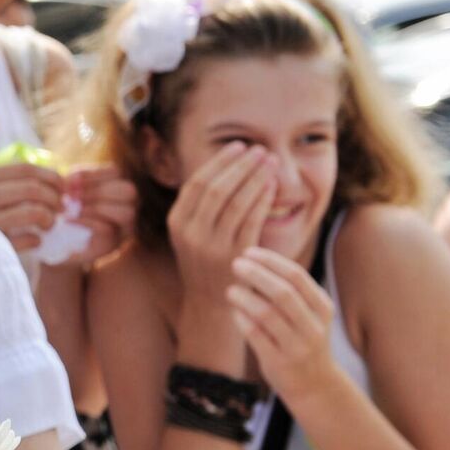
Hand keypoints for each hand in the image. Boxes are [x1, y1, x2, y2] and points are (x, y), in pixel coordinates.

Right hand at [0, 163, 64, 252]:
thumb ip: (10, 182)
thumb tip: (57, 179)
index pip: (25, 169)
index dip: (52, 177)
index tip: (62, 188)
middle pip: (32, 188)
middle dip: (55, 199)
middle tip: (60, 209)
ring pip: (33, 211)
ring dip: (49, 218)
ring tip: (48, 225)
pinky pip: (29, 239)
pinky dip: (37, 240)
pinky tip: (34, 241)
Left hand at [57, 166, 138, 265]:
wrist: (60, 245)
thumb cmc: (67, 213)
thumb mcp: (70, 194)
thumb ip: (74, 184)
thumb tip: (71, 179)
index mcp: (118, 188)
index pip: (117, 172)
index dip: (94, 172)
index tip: (71, 178)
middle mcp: (129, 206)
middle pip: (129, 191)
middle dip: (98, 191)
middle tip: (73, 196)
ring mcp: (124, 227)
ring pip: (126, 212)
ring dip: (96, 207)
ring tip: (73, 208)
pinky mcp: (113, 243)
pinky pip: (107, 229)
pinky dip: (86, 222)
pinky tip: (69, 220)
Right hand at [167, 143, 276, 304]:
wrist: (210, 303)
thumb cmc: (206, 261)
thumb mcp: (191, 233)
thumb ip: (201, 205)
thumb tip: (224, 165)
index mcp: (177, 222)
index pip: (197, 182)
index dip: (219, 161)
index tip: (239, 146)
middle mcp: (190, 233)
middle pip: (217, 189)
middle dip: (241, 165)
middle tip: (260, 150)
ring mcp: (212, 246)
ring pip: (236, 202)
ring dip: (256, 178)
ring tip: (270, 162)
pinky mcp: (235, 256)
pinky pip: (251, 220)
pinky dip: (263, 199)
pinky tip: (273, 187)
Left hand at [230, 247, 340, 401]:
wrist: (315, 384)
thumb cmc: (303, 339)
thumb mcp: (309, 314)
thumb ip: (291, 291)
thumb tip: (256, 260)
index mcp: (322, 307)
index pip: (296, 276)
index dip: (270, 261)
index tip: (249, 252)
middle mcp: (313, 326)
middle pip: (282, 293)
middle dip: (256, 274)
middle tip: (235, 264)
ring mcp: (297, 345)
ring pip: (267, 314)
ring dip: (244, 297)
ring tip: (230, 290)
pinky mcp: (279, 361)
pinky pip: (255, 335)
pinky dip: (241, 319)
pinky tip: (234, 312)